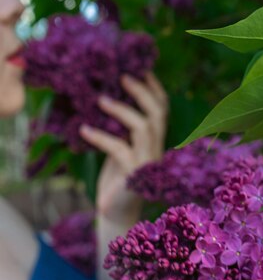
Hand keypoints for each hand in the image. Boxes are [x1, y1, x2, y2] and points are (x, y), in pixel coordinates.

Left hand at [80, 72, 167, 222]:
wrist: (116, 211)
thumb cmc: (116, 178)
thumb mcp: (120, 148)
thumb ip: (120, 128)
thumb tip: (104, 96)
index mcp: (156, 140)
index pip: (162, 109)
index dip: (154, 88)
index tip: (139, 68)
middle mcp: (157, 149)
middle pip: (158, 113)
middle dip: (142, 92)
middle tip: (121, 77)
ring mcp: (147, 162)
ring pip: (143, 127)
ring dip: (121, 110)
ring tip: (99, 99)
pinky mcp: (134, 174)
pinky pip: (118, 148)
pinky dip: (100, 136)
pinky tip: (83, 130)